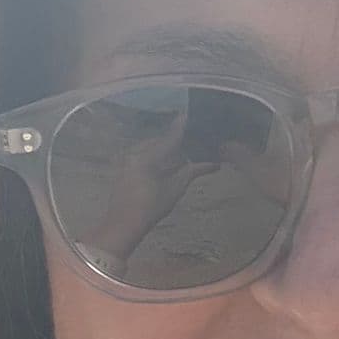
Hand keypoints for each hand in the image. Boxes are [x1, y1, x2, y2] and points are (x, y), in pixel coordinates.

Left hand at [86, 108, 218, 261]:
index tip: (191, 114)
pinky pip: (143, 155)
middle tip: (192, 140)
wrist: (123, 224)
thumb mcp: (175, 189)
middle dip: (175, 141)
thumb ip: (192, 171)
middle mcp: (136, 152)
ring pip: (151, 148)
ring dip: (166, 150)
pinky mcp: (124, 168)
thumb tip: (214, 163)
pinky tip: (166, 163)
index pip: (170, 136)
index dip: (182, 126)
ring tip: (182, 153)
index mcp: (148, 155)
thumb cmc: (151, 207)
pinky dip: (156, 156)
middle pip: (160, 141)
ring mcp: (127, 160)